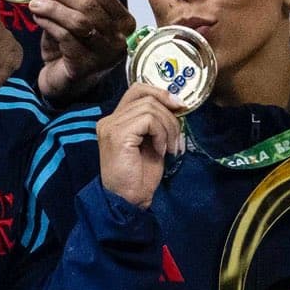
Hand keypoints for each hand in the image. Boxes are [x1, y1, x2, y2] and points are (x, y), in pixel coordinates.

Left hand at [31, 0, 133, 103]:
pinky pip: (67, 38)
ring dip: (53, 9)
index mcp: (123, 22)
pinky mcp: (87, 66)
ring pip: (79, 22)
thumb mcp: (74, 20)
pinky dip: (49, 25)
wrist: (64, 82)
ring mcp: (105, 55)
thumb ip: (68, 4)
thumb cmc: (71, 47)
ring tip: (34, 5)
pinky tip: (38, 19)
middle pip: (89, 5)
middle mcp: (120, 39)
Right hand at [96, 83, 184, 208]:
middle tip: (177, 137)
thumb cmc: (139, 176)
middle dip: (169, 114)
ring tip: (169, 147)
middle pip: (146, 96)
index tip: (179, 106)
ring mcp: (112, 125)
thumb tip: (176, 105)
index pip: (137, 89)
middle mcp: (110, 119)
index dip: (160, 92)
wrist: (127, 200)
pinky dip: (161, 134)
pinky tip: (160, 150)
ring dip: (168, 127)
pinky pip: (149, 120)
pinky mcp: (118, 134)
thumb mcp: (152, 142)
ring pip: (150, 107)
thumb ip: (156, 122)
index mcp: (116, 119)